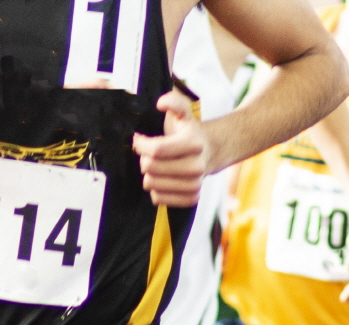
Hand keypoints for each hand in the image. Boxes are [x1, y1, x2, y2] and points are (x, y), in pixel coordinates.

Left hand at [133, 90, 208, 206]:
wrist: (209, 152)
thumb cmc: (188, 132)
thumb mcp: (182, 113)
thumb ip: (173, 101)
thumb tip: (161, 103)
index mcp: (194, 143)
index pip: (156, 149)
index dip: (140, 145)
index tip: (139, 140)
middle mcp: (197, 166)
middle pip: (151, 168)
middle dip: (143, 159)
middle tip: (148, 154)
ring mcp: (194, 185)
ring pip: (152, 185)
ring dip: (148, 175)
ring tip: (155, 166)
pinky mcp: (191, 199)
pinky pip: (158, 199)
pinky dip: (155, 190)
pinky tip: (161, 179)